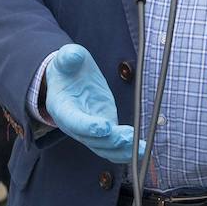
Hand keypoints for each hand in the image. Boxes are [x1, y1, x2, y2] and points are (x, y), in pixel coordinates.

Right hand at [43, 44, 139, 163]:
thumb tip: (73, 55)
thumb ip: (69, 57)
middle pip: (92, 140)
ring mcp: (90, 130)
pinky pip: (114, 146)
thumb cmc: (67, 68)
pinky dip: (127, 151)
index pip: (74, 121)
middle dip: (112, 140)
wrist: (68, 78)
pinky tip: (144, 151)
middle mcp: (75, 125)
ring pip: (105, 148)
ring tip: (143, 149)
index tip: (104, 127)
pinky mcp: (105, 128)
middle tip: (129, 136)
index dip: (88, 126)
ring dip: (123, 150)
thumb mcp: (66, 58)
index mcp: (62, 107)